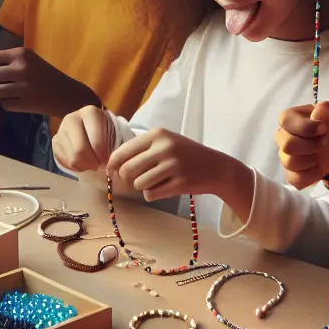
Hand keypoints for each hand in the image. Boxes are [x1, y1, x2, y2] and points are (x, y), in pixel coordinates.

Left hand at [0, 47, 97, 117]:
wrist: (67, 94)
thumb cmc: (44, 76)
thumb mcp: (28, 60)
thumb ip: (5, 62)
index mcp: (20, 54)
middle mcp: (21, 68)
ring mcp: (23, 86)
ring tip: (1, 95)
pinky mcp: (25, 103)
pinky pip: (3, 104)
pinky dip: (5, 104)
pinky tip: (16, 101)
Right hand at [52, 105, 118, 172]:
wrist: (92, 128)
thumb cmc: (106, 131)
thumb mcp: (114, 134)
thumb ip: (113, 147)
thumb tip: (106, 164)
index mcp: (90, 113)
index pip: (97, 142)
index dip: (104, 157)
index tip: (109, 160)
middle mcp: (72, 118)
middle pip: (80, 151)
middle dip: (93, 163)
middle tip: (99, 165)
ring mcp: (60, 130)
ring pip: (72, 159)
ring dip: (85, 166)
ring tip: (92, 163)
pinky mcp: (54, 142)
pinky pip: (65, 162)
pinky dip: (76, 167)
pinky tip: (82, 161)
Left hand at [109, 127, 242, 203]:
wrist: (216, 167)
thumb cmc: (186, 155)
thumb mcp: (165, 142)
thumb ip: (141, 149)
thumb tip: (111, 164)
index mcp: (157, 134)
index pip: (122, 151)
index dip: (113, 164)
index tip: (112, 171)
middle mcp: (164, 147)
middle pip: (127, 170)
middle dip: (128, 179)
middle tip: (136, 179)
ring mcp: (173, 165)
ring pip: (139, 184)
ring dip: (143, 187)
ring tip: (156, 181)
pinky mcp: (180, 183)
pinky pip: (151, 194)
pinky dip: (153, 194)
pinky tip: (165, 187)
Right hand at [275, 101, 328, 188]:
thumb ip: (325, 109)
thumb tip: (316, 111)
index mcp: (290, 119)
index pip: (285, 120)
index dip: (305, 126)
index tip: (323, 129)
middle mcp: (282, 137)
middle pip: (287, 144)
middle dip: (311, 145)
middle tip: (325, 142)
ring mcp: (285, 156)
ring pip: (290, 162)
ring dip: (312, 159)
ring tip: (322, 155)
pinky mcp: (291, 174)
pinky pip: (295, 179)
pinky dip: (311, 175)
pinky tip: (320, 168)